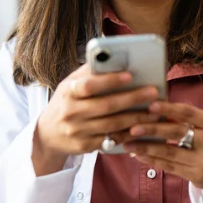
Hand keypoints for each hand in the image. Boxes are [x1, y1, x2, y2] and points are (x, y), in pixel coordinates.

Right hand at [32, 64, 160, 174]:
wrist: (48, 134)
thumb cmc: (65, 102)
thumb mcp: (70, 84)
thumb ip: (89, 73)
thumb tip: (112, 56)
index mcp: (67, 92)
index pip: (89, 85)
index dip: (110, 80)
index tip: (130, 75)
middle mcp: (71, 112)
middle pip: (106, 106)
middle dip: (132, 98)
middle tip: (153, 92)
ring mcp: (78, 131)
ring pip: (112, 125)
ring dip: (136, 118)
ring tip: (154, 111)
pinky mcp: (86, 146)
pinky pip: (111, 140)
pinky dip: (129, 133)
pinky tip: (143, 128)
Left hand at [125, 101, 202, 198]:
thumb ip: (192, 121)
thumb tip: (161, 112)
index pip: (188, 113)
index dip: (168, 108)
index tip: (150, 105)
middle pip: (176, 133)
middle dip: (151, 129)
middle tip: (132, 128)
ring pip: (169, 152)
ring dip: (146, 147)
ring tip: (128, 143)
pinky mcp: (196, 176)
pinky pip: (169, 166)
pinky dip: (152, 160)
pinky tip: (139, 155)